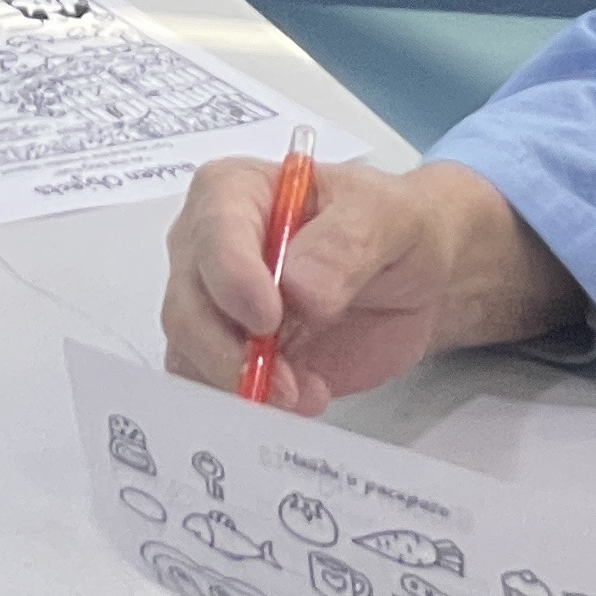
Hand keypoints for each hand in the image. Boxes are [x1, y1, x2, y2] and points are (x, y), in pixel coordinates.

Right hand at [158, 155, 583, 411]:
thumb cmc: (389, 229)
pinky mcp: (229, 353)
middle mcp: (205, 248)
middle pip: (186, 304)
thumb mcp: (387, 216)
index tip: (268, 318)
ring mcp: (213, 305)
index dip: (232, 278)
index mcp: (231, 193)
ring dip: (240, 383)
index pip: (211, 234)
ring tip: (304, 393)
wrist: (409, 276)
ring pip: (189, 351)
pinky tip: (301, 399)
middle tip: (289, 383)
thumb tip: (299, 287)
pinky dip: (249, 403)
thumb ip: (345, 243)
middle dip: (228, 351)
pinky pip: (212, 385)